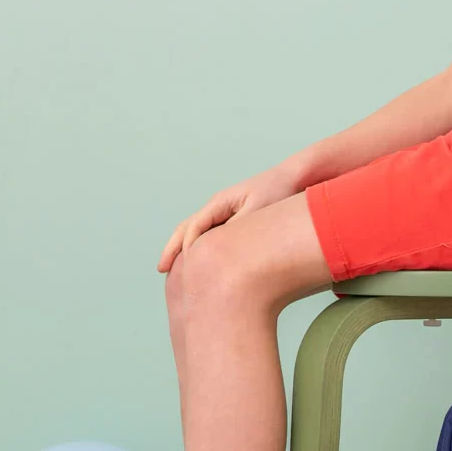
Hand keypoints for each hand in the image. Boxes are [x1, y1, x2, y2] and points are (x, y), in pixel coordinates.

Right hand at [157, 164, 301, 271]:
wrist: (290, 179)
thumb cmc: (277, 192)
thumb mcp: (260, 210)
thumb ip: (239, 227)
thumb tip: (221, 244)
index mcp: (220, 202)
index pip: (195, 226)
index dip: (187, 246)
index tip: (185, 266)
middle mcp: (216, 207)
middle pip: (186, 228)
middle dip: (172, 248)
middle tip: (161, 269)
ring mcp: (221, 213)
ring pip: (193, 232)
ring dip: (180, 249)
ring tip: (170, 270)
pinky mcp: (229, 220)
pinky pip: (207, 235)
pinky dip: (196, 248)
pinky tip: (195, 263)